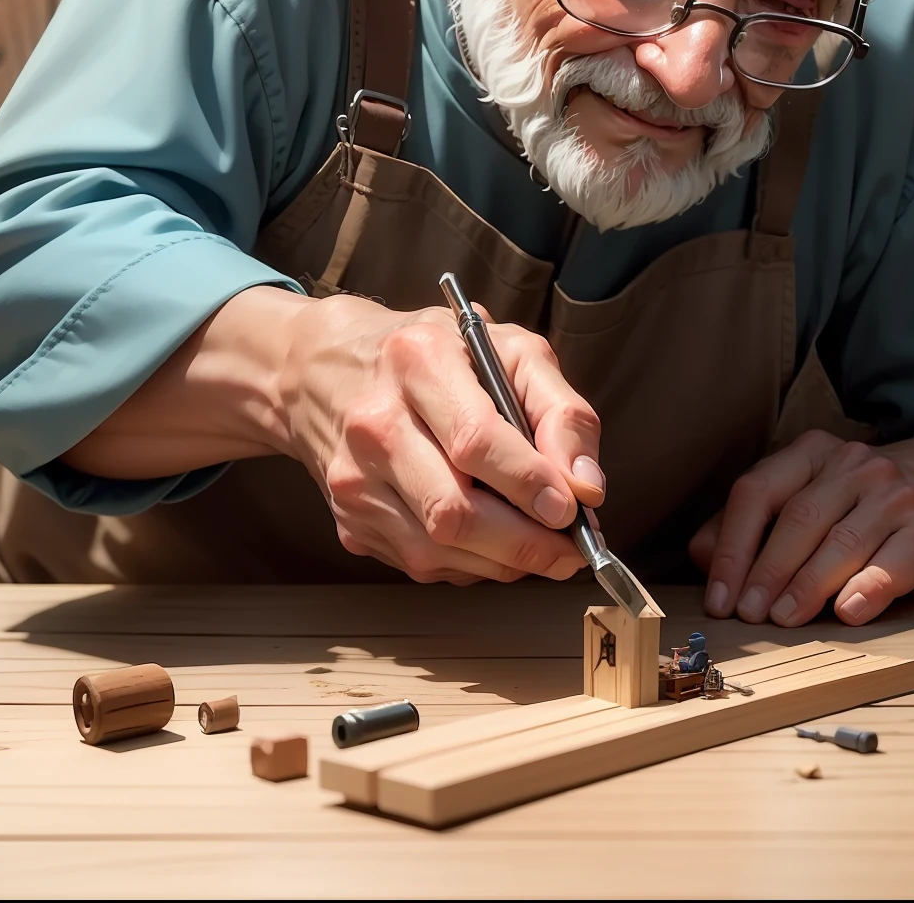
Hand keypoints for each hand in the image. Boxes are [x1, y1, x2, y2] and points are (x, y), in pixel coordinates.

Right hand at [278, 294, 605, 583]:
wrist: (326, 372)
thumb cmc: (433, 358)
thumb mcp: (509, 350)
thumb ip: (561, 410)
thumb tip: (587, 484)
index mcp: (416, 363)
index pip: (475, 441)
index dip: (529, 483)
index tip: (570, 509)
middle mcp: (373, 424)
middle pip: (452, 512)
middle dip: (525, 543)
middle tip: (571, 549)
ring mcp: (354, 480)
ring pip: (438, 550)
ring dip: (503, 561)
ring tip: (540, 545)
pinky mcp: (349, 522)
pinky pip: (423, 564)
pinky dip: (471, 564)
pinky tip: (491, 539)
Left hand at [689, 425, 913, 625]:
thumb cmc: (861, 503)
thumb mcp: (807, 495)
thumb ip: (752, 523)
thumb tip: (703, 556)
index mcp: (813, 453)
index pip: (758, 491)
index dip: (733, 547)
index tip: (719, 595)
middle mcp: (855, 466)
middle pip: (799, 518)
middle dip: (767, 570)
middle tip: (748, 614)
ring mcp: (895, 497)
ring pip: (842, 541)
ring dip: (808, 585)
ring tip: (784, 619)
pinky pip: (893, 563)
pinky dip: (868, 589)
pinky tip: (847, 612)